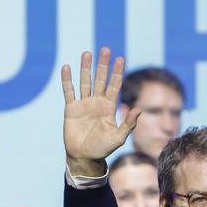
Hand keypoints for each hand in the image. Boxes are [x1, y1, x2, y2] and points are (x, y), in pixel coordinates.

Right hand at [61, 48, 140, 170]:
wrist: (84, 157)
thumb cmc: (103, 148)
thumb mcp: (118, 137)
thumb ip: (128, 123)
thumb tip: (140, 109)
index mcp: (109, 107)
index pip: (114, 85)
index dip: (117, 72)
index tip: (121, 58)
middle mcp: (96, 102)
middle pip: (100, 79)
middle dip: (103, 65)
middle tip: (105, 49)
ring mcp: (83, 104)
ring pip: (85, 81)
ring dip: (86, 68)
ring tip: (87, 53)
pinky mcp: (71, 109)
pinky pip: (69, 91)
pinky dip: (67, 80)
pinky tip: (67, 68)